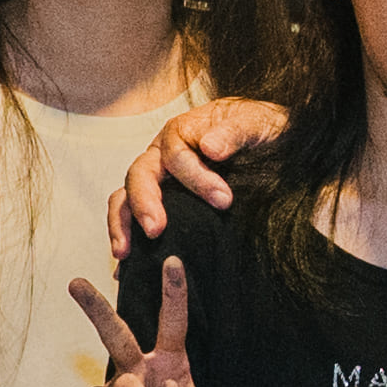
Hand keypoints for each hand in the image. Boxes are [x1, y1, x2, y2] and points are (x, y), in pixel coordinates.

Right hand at [105, 99, 284, 254]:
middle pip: (139, 175)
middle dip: (144, 203)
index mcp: (181, 132)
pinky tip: (128, 264)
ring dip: (122, 224)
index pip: (176, 155)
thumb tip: (210, 147)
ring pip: (126, 197)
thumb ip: (235, 131)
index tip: (224, 200)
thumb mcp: (255, 123)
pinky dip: (127, 237)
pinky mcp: (162, 202)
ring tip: (124, 252)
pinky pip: (133, 217)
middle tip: (156, 229)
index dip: (196, 178)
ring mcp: (158, 180)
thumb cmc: (258, 129)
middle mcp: (162, 156)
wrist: (264, 141)